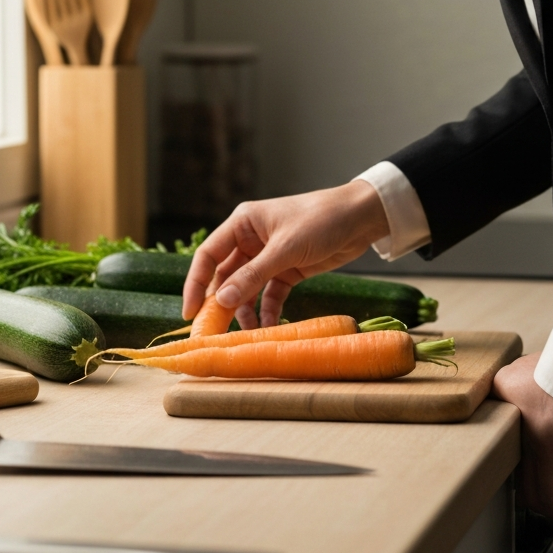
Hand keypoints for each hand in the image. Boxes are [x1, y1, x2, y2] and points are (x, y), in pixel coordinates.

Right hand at [182, 180, 388, 326]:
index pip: (208, 256)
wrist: (362, 218)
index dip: (196, 284)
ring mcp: (269, 257)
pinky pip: (270, 295)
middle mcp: (251, 240)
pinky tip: (269, 327)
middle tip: (214, 333)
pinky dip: (268, 311)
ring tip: (246, 334)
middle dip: (221, 304)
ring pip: (247, 290)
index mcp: (242, 224)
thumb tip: (222, 301)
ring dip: (246, 311)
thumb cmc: (321, 220)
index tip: (190, 312)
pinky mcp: (288, 270)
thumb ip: (253, 275)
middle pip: (225, 277)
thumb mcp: (285, 249)